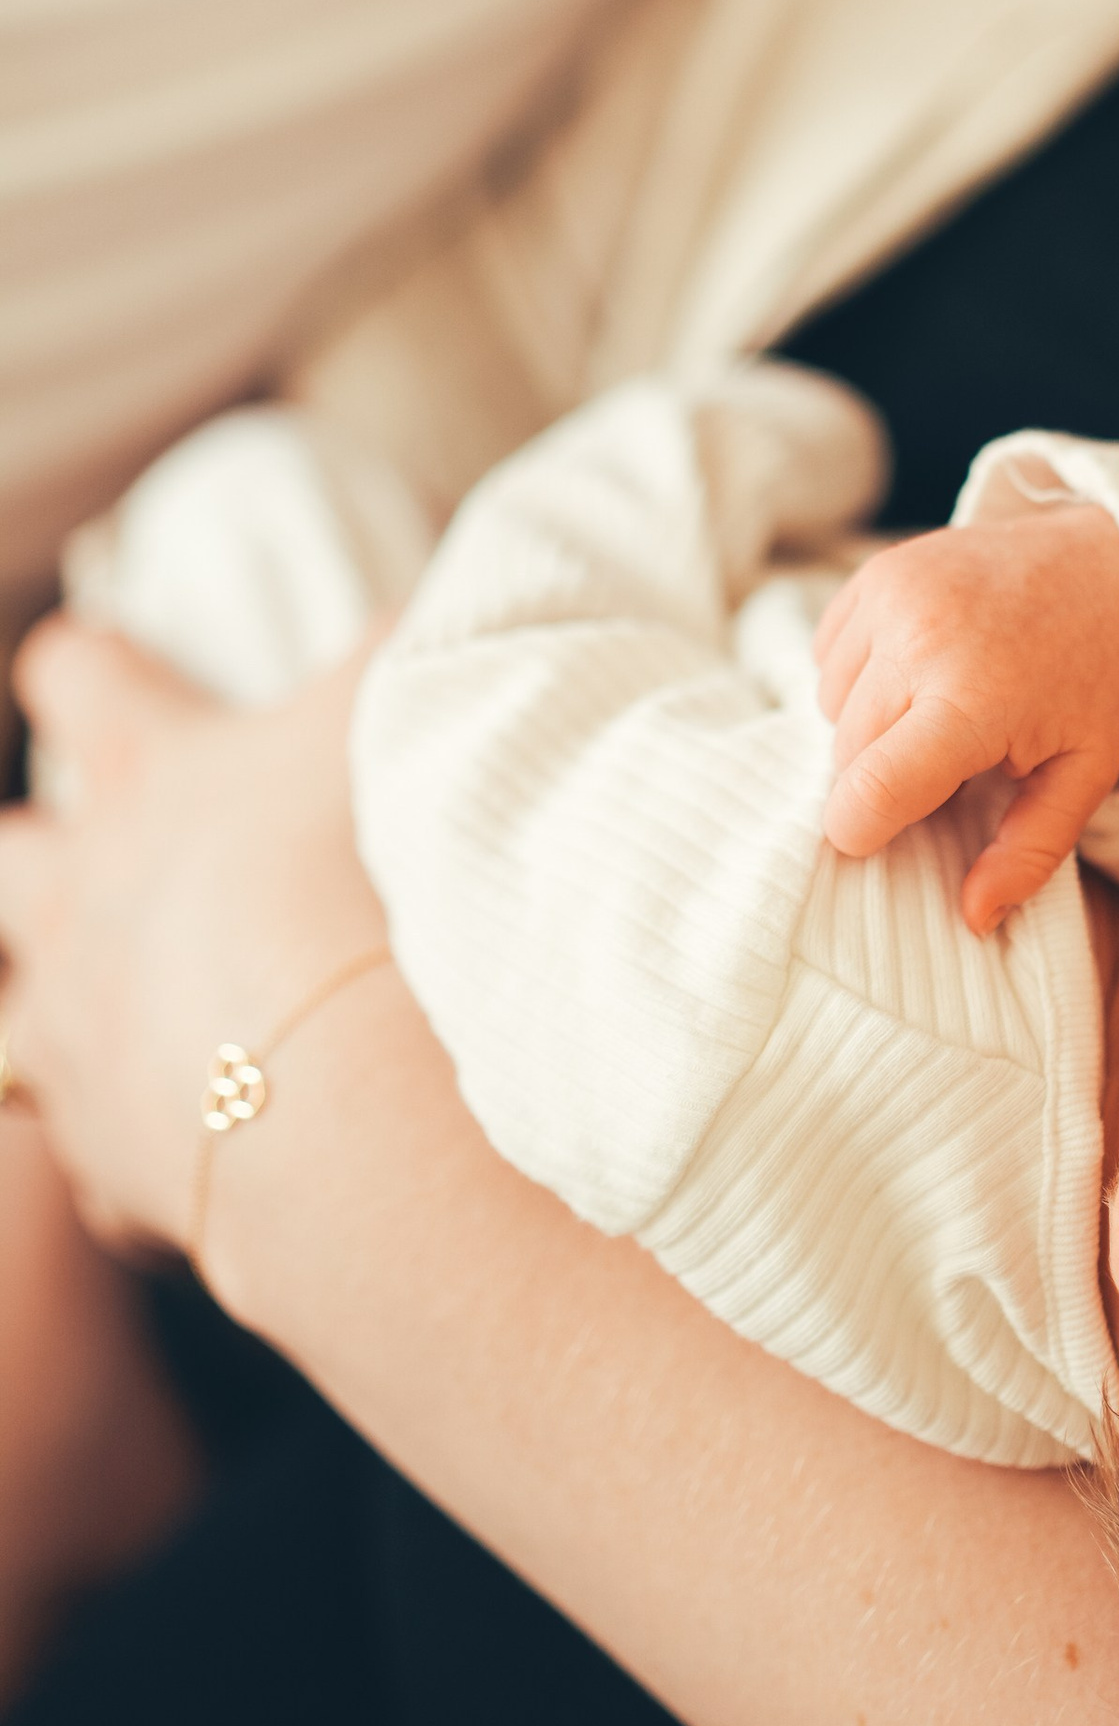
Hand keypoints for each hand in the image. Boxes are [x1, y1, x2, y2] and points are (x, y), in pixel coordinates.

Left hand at [0, 623, 384, 1256]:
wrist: (339, 1073)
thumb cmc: (359, 862)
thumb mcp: (399, 705)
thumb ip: (411, 639)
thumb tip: (446, 597)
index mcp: (146, 771)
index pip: (77, 673)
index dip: (90, 662)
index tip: (106, 662)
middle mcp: (79, 895)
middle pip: (10, 852)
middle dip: (47, 849)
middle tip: (125, 856)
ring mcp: (73, 1028)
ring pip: (15, 1017)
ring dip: (64, 1003)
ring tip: (140, 1008)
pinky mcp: (100, 1147)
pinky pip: (96, 1149)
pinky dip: (139, 1139)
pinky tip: (210, 1138)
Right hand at [812, 508, 1118, 934]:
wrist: (1109, 567)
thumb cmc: (1095, 679)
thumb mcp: (1084, 775)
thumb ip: (1028, 852)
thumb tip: (973, 917)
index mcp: (973, 699)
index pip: (868, 792)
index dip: (862, 832)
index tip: (888, 834)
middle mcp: (921, 639)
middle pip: (846, 755)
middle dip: (882, 777)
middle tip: (948, 763)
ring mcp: (894, 596)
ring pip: (830, 705)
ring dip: (867, 725)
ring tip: (935, 710)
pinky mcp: (879, 572)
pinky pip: (828, 653)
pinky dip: (859, 674)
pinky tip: (917, 670)